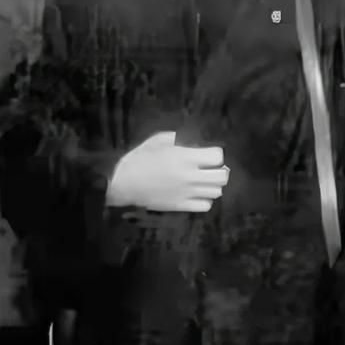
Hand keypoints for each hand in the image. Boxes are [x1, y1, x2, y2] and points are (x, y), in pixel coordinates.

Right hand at [105, 131, 228, 212]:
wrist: (122, 184)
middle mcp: (190, 176)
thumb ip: (174, 138)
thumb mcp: (155, 142)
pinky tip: (198, 194)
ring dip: (213, 185)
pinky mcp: (181, 206)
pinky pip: (205, 206)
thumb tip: (184, 139)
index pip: (217, 157)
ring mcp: (187, 193)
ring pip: (216, 192)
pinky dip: (206, 200)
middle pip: (222, 176)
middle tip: (211, 169)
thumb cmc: (138, 160)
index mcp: (185, 158)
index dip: (216, 154)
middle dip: (220, 170)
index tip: (209, 154)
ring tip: (205, 182)